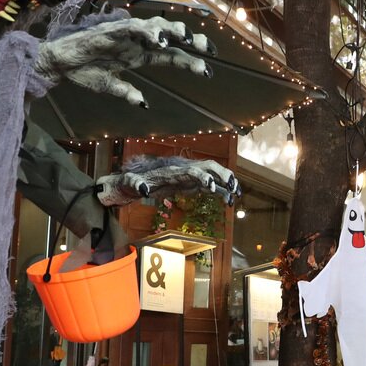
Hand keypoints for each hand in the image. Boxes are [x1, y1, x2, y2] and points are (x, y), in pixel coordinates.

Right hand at [37, 18, 212, 106]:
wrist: (57, 63)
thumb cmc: (82, 71)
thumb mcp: (109, 86)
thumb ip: (126, 92)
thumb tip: (143, 103)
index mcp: (139, 55)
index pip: (171, 55)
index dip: (190, 60)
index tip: (208, 70)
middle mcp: (136, 42)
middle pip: (169, 37)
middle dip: (189, 40)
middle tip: (208, 49)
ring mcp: (125, 35)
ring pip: (154, 26)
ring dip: (171, 30)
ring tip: (185, 36)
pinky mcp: (111, 31)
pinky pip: (132, 28)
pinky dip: (146, 31)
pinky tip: (158, 38)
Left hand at [97, 157, 240, 205]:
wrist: (133, 181)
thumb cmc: (130, 182)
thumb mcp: (128, 183)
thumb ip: (134, 184)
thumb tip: (143, 189)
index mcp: (171, 171)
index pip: (190, 170)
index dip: (201, 176)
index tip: (210, 186)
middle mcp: (183, 170)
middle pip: (208, 166)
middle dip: (222, 174)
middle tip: (232, 187)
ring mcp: (188, 176)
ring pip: (213, 173)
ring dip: (226, 181)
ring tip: (236, 193)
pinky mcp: (190, 183)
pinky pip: (209, 184)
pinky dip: (220, 190)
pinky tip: (228, 199)